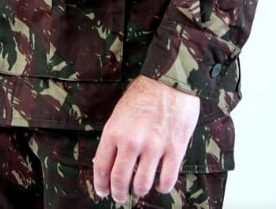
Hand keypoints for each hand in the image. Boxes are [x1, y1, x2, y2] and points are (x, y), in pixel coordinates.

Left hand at [93, 75, 199, 202]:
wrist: (170, 79)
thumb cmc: (144, 92)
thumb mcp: (120, 111)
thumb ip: (115, 136)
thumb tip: (110, 160)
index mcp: (114, 131)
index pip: (101, 166)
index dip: (101, 184)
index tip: (103, 191)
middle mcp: (132, 142)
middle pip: (120, 180)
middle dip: (118, 193)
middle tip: (120, 196)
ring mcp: (154, 147)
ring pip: (142, 184)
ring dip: (139, 190)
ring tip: (140, 188)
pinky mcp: (174, 149)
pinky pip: (167, 180)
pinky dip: (162, 187)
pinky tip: (160, 183)